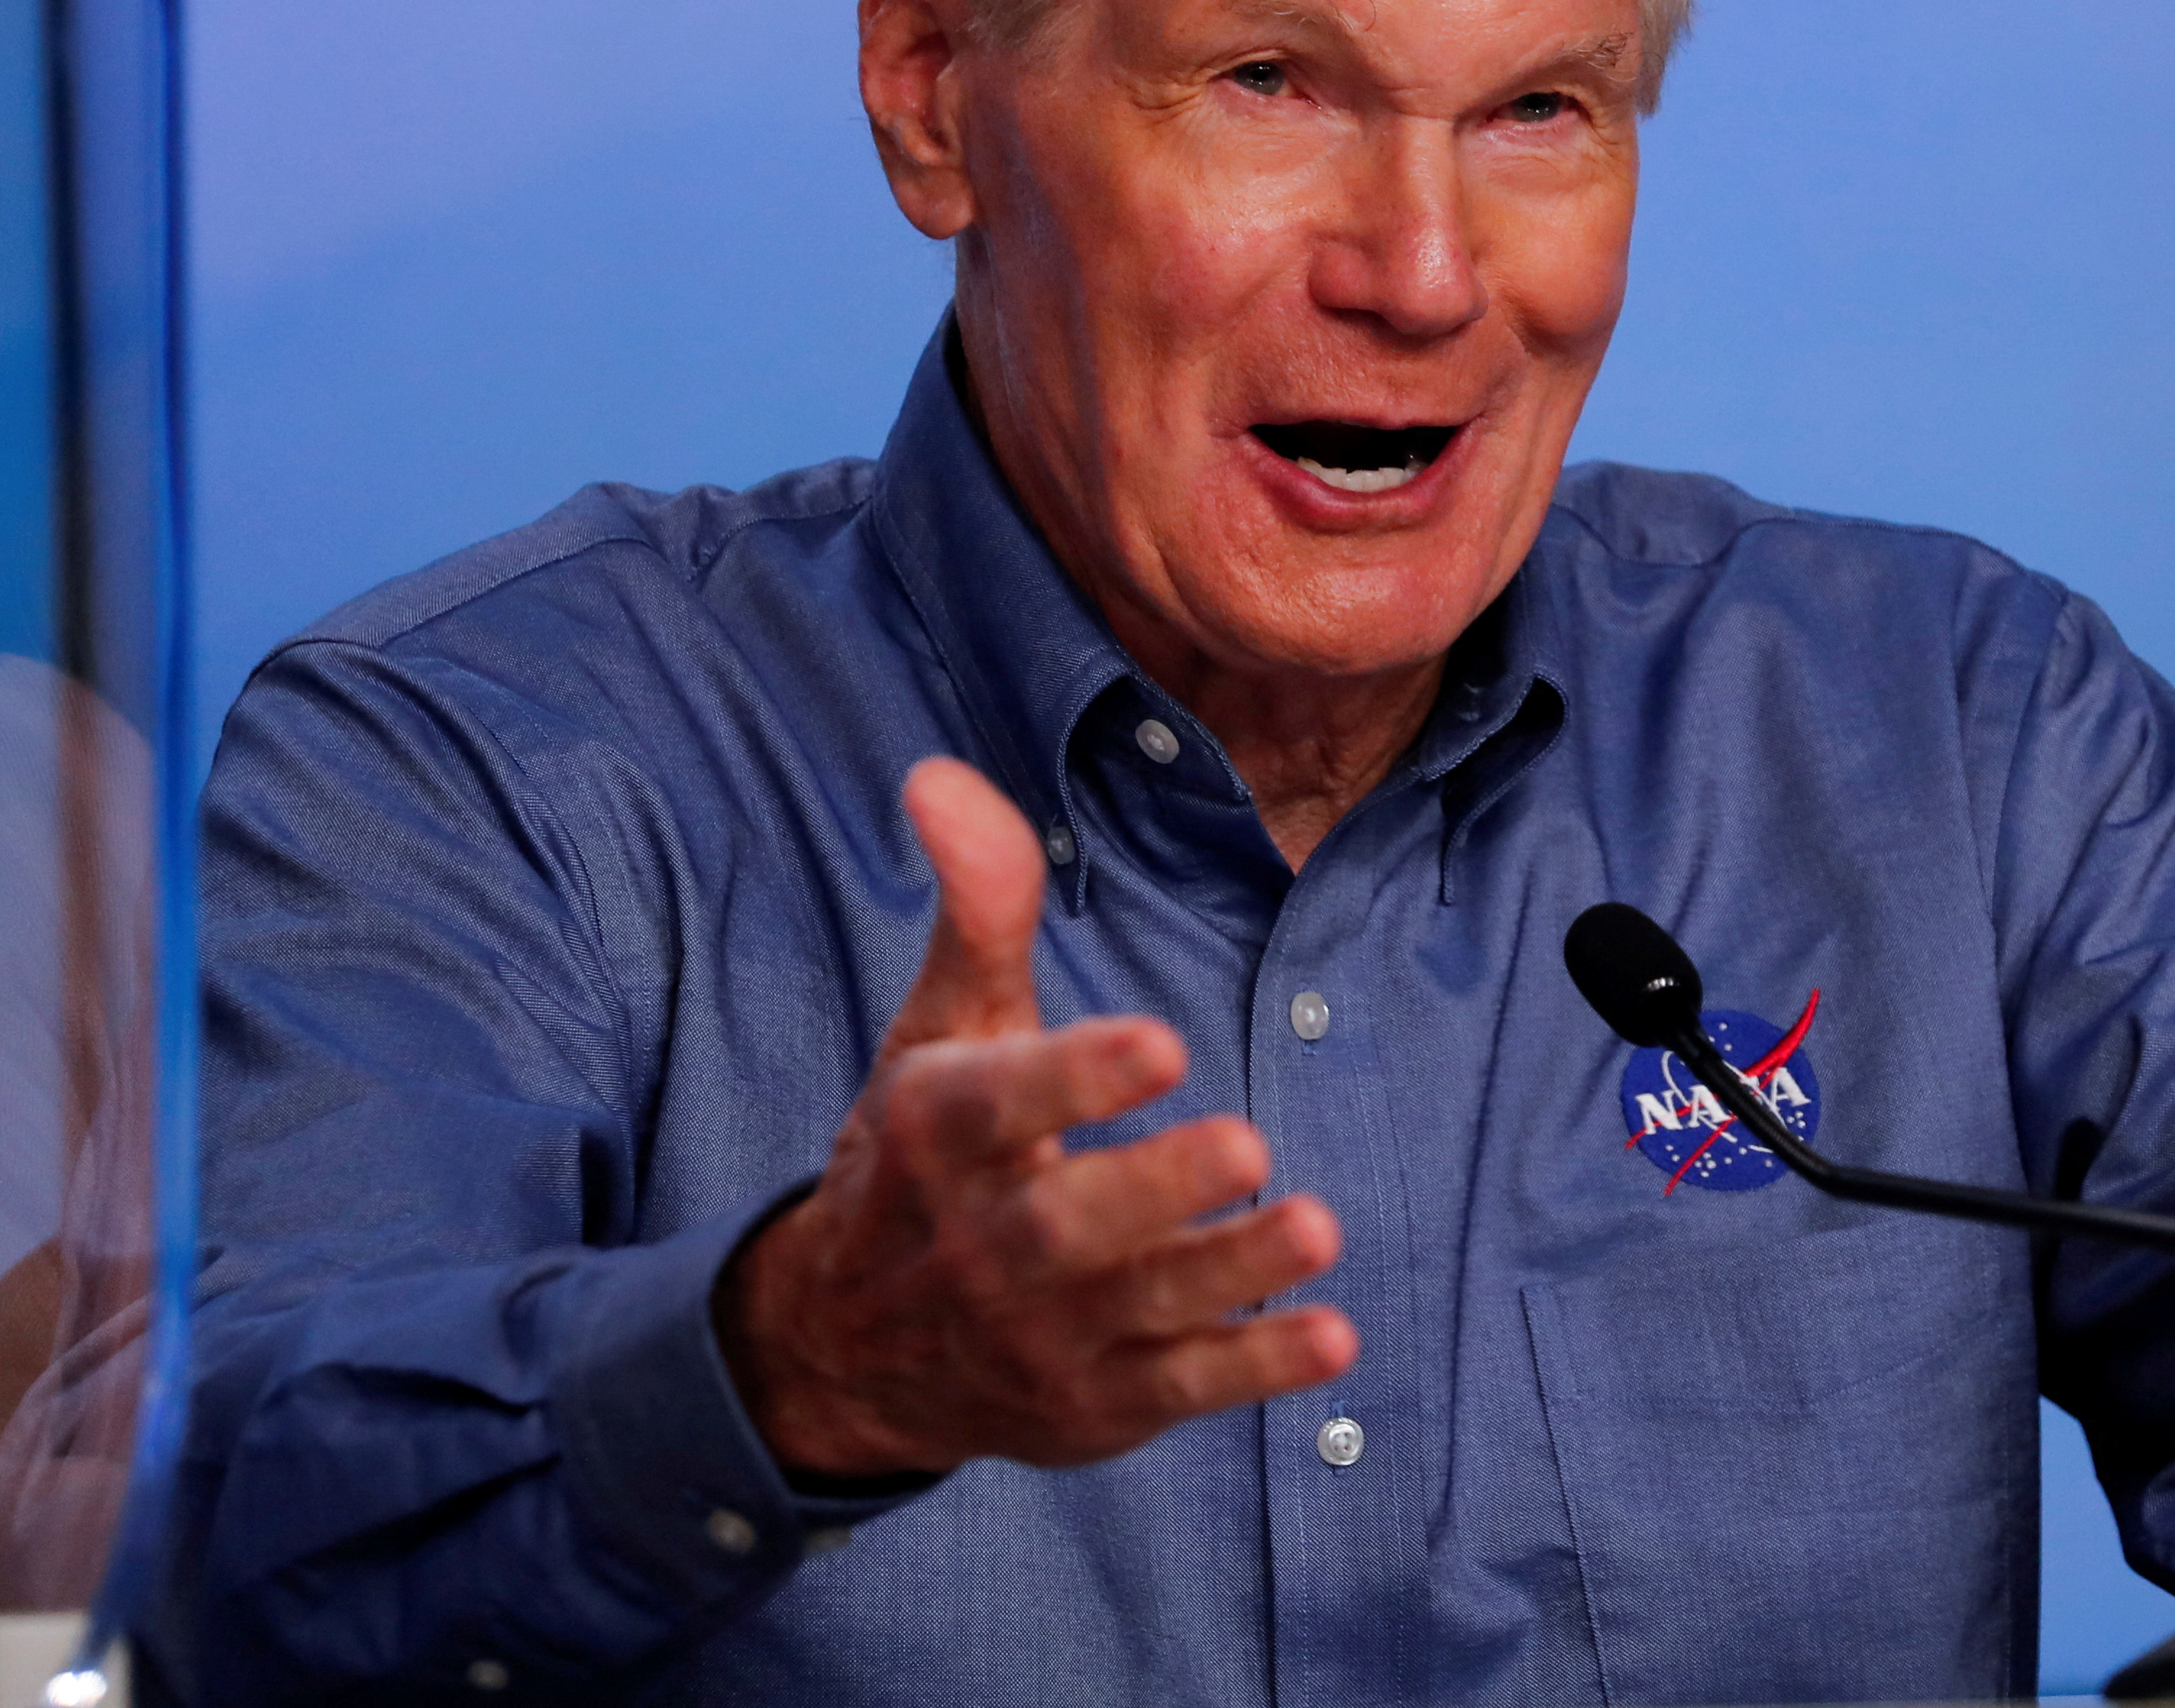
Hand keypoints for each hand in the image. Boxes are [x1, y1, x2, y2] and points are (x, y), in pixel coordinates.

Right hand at [717, 757, 1356, 1476]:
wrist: (842, 1351)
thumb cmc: (918, 1161)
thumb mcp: (939, 1029)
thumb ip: (977, 908)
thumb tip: (943, 772)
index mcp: (936, 1136)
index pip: (993, 1106)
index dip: (1073, 1077)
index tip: (1159, 1039)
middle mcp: (978, 1245)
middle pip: (1066, 1223)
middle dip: (1155, 1188)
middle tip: (1247, 1142)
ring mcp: (1038, 1334)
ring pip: (1138, 1309)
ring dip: (1231, 1273)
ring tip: (1318, 1227)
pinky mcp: (1095, 1402)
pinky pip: (1178, 1388)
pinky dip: (1254, 1370)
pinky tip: (1332, 1337)